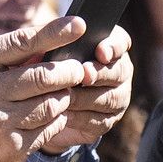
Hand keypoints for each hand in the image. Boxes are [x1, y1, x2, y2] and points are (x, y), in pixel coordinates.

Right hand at [0, 18, 111, 161]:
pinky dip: (57, 119)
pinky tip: (52, 115)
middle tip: (78, 69)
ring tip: (63, 92)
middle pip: (45, 76)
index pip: (23, 42)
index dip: (55, 32)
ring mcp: (1, 121)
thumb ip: (5, 58)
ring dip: (65, 96)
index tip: (79, 25)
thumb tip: (50, 46)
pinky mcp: (14, 147)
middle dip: (70, 71)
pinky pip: (50, 128)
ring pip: (53, 103)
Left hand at [35, 22, 133, 155]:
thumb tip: (53, 40)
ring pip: (110, 98)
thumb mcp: (47, 48)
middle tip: (84, 74)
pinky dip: (81, 117)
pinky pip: (100, 121)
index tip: (101, 52)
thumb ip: (53, 40)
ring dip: (87, 97)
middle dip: (100, 73)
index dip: (113, 47)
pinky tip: (65, 114)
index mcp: (109, 46)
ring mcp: (117, 97)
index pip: (120, 42)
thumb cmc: (46, 64)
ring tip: (67, 95)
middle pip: (118, 72)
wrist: (42, 99)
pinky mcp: (107, 120)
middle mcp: (119, 70)